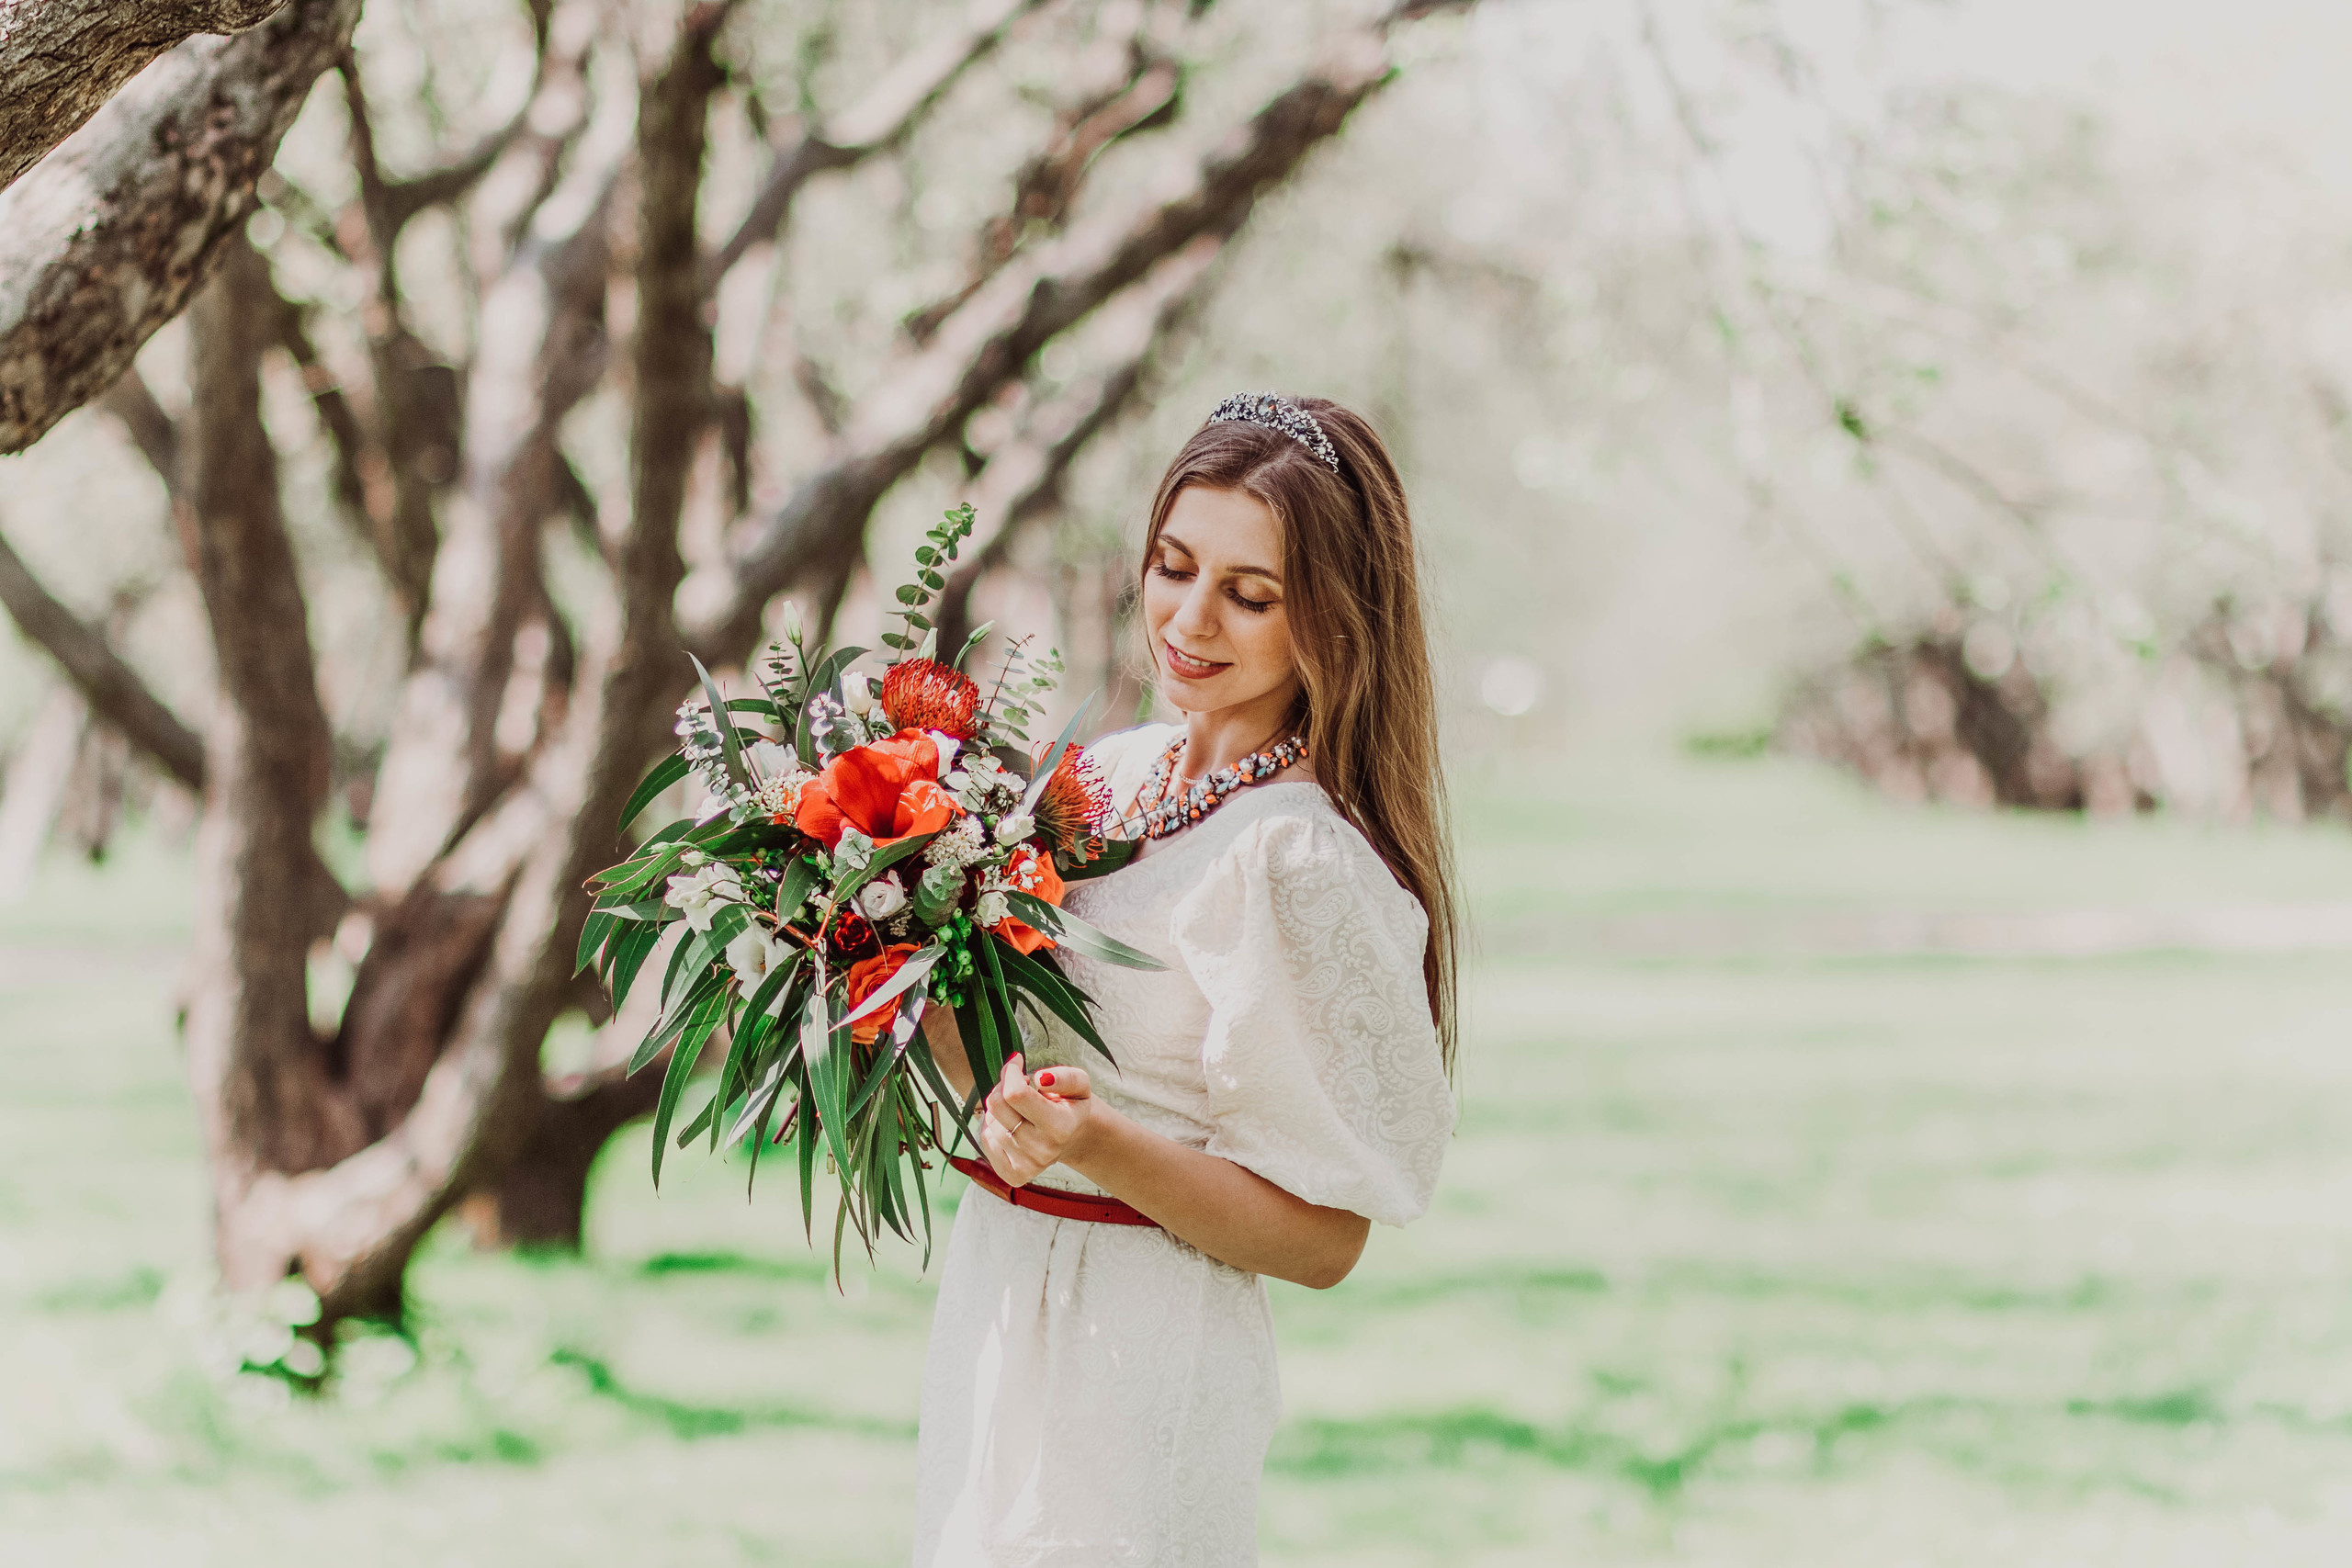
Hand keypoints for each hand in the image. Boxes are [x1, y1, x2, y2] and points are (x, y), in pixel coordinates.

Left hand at [979, 1052, 1096, 1186]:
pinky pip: (986, 1141)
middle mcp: (1043, 1150)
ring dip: (1000, 1109)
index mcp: (1060, 1127)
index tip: (1017, 1063)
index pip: (1016, 1094)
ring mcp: (1027, 1165)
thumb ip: (1065, 1077)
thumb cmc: (1072, 1105)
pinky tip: (1011, 1125)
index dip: (1011, 1073)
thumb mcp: (1079, 1084)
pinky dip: (993, 1128)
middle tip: (1018, 1086)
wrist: (1073, 1138)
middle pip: (998, 1106)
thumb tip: (1041, 1078)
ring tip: (1019, 1108)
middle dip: (1003, 1087)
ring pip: (991, 1122)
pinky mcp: (1013, 1174)